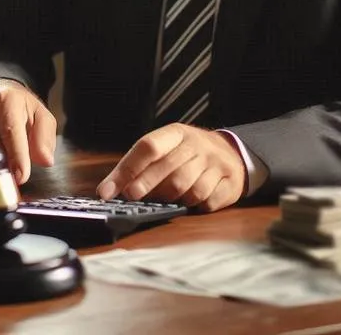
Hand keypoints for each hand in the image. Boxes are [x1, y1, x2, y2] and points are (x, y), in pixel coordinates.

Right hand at [0, 80, 56, 184]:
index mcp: (6, 100)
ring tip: (5, 159)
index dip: (17, 156)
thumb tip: (45, 160)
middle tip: (17, 174)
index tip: (21, 176)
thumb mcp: (40, 116)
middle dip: (7, 166)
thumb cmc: (19, 109)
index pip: (10, 131)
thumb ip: (45, 138)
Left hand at [96, 124, 245, 211]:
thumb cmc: (187, 153)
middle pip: (168, 168)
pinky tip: (192, 202)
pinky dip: (196, 206)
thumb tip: (113, 188)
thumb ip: (142, 163)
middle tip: (131, 196)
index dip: (127, 169)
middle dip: (146, 184)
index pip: (148, 146)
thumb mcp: (167, 147)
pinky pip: (208, 201)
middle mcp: (197, 145)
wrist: (231, 153)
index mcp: (176, 133)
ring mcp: (216, 163)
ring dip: (172, 199)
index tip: (109, 189)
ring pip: (189, 188)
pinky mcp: (231, 182)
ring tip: (164, 199)